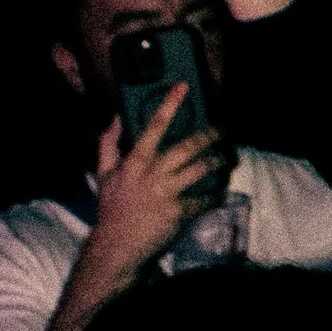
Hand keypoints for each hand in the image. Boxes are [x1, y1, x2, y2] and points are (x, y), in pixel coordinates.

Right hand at [85, 94, 228, 285]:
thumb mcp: (103, 172)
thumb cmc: (111, 207)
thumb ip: (108, 143)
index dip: (169, 104)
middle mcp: (153, 173)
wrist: (117, 244)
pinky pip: (204, 198)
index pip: (154, 126)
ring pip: (201, 169)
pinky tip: (222, 190)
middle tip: (223, 130)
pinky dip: (215, 195)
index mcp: (135, 161)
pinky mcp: (179, 212)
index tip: (183, 87)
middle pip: (188, 147)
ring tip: (228, 158)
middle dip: (210, 135)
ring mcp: (167, 192)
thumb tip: (115, 116)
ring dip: (218, 161)